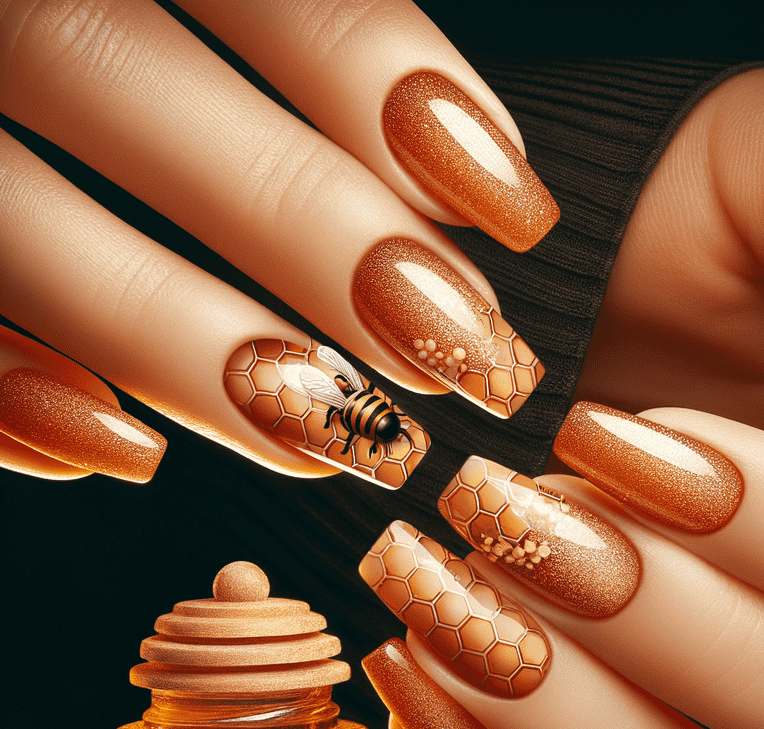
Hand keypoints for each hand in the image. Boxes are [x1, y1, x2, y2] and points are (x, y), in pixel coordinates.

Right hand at [0, 0, 556, 483]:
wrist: (18, 51)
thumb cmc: (159, 58)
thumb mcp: (244, 26)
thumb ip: (321, 50)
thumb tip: (475, 166)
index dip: (379, 75)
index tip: (512, 206)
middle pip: (121, 81)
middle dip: (305, 226)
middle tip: (453, 351)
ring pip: (11, 217)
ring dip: (180, 343)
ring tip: (326, 438)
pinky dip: (8, 394)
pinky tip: (124, 449)